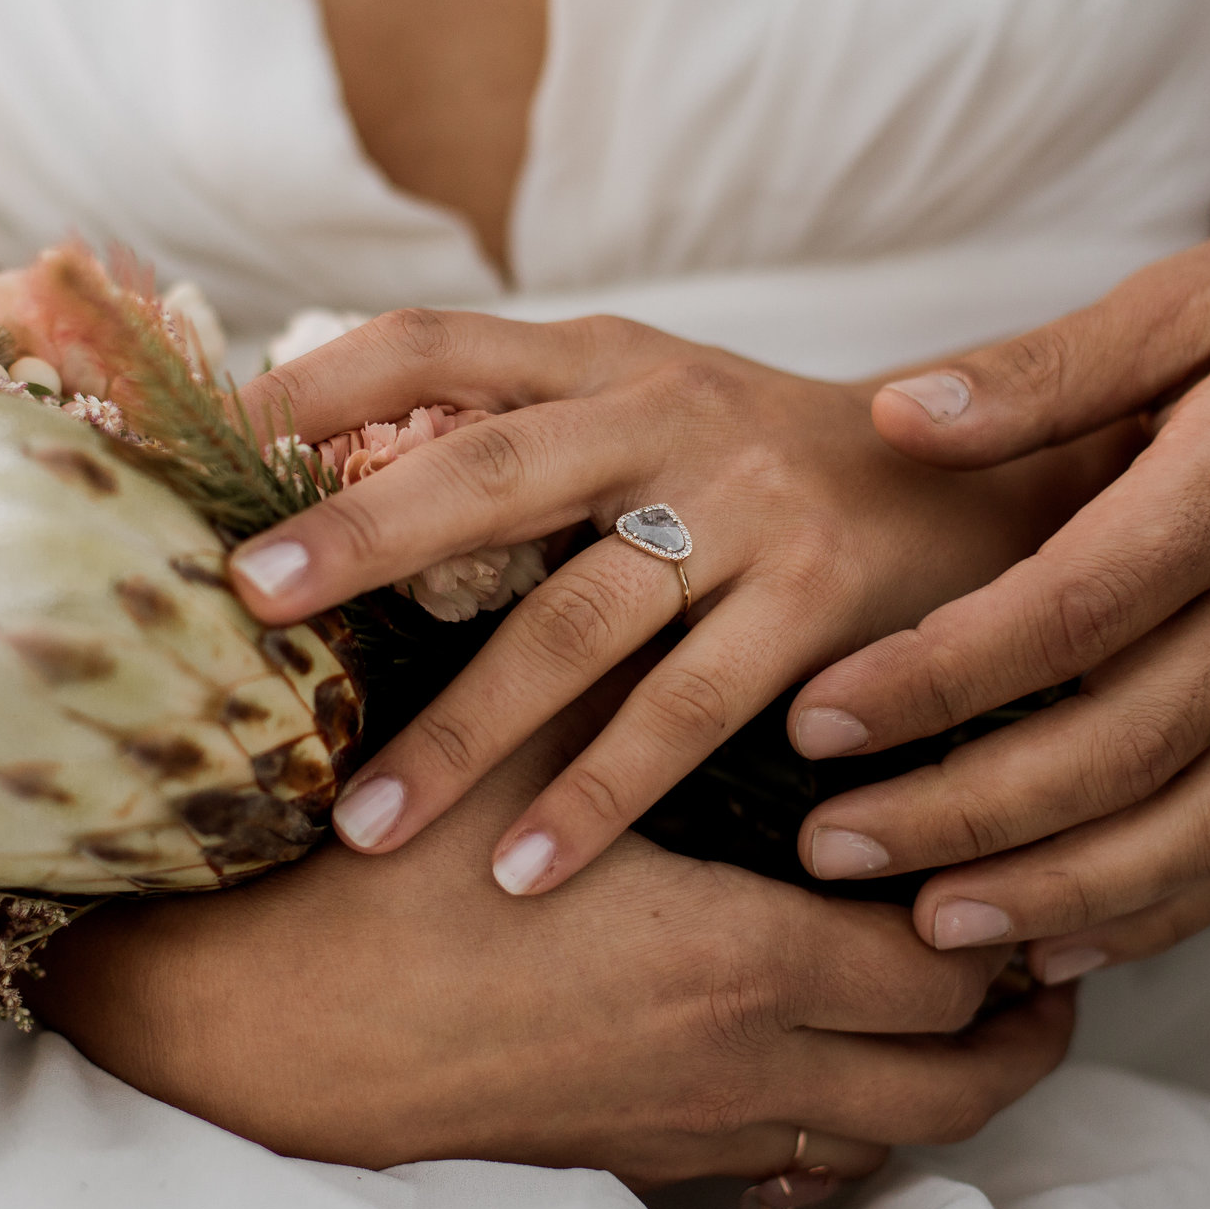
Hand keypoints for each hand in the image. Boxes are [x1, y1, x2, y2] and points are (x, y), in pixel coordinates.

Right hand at [26, 688, 1074, 1194]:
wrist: (260, 1038)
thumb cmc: (377, 892)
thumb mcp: (507, 761)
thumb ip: (616, 685)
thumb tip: (693, 587)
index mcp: (735, 957)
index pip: (943, 960)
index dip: (999, 912)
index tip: (1013, 851)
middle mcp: (741, 1062)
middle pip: (959, 1074)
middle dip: (1020, 1012)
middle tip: (1035, 935)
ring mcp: (694, 1128)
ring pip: (889, 1138)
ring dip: (944, 1075)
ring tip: (959, 997)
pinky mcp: (638, 1162)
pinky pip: (795, 1169)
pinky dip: (845, 1124)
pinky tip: (827, 1057)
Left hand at [222, 310, 1132, 897]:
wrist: (993, 479)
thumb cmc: (777, 465)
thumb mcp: (658, 405)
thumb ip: (531, 430)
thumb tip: (342, 487)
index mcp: (610, 360)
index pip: (441, 341)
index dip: (326, 379)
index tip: (216, 439)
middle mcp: (668, 416)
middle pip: (486, 468)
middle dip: (359, 537)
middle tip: (246, 608)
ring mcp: (747, 507)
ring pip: (578, 620)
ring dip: (463, 729)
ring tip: (361, 824)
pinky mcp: (818, 600)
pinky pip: (688, 710)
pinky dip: (602, 793)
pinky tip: (526, 866)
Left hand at [786, 188, 1209, 968]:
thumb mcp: (1197, 290)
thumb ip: (1044, 370)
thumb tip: (896, 417)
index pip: (1070, 614)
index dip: (937, 679)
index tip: (818, 718)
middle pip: (1117, 751)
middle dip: (962, 817)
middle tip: (829, 850)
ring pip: (1191, 833)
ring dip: (1053, 897)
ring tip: (925, 932)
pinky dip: (1158, 913)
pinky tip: (1057, 945)